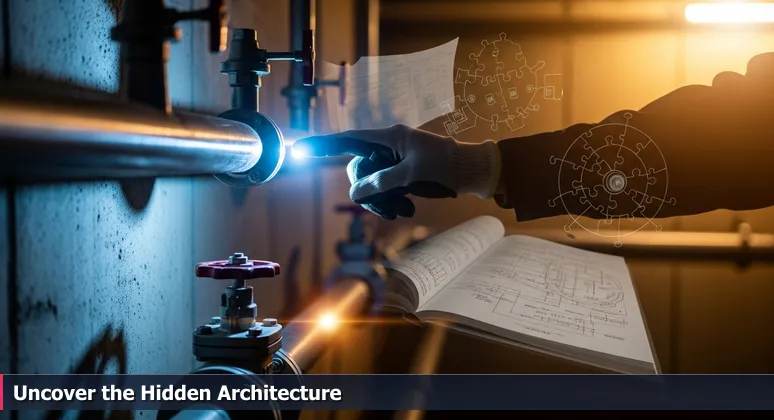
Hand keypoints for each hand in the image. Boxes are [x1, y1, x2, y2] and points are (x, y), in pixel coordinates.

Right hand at [293, 124, 500, 218]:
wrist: (474, 172)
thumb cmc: (446, 166)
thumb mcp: (411, 175)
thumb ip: (381, 182)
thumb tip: (355, 191)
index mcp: (388, 138)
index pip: (348, 141)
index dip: (323, 146)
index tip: (299, 150)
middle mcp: (387, 147)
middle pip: (359, 171)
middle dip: (370, 192)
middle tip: (390, 206)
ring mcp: (394, 161)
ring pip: (372, 185)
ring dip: (383, 201)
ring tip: (403, 210)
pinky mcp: (402, 174)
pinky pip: (385, 190)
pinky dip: (392, 202)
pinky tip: (407, 210)